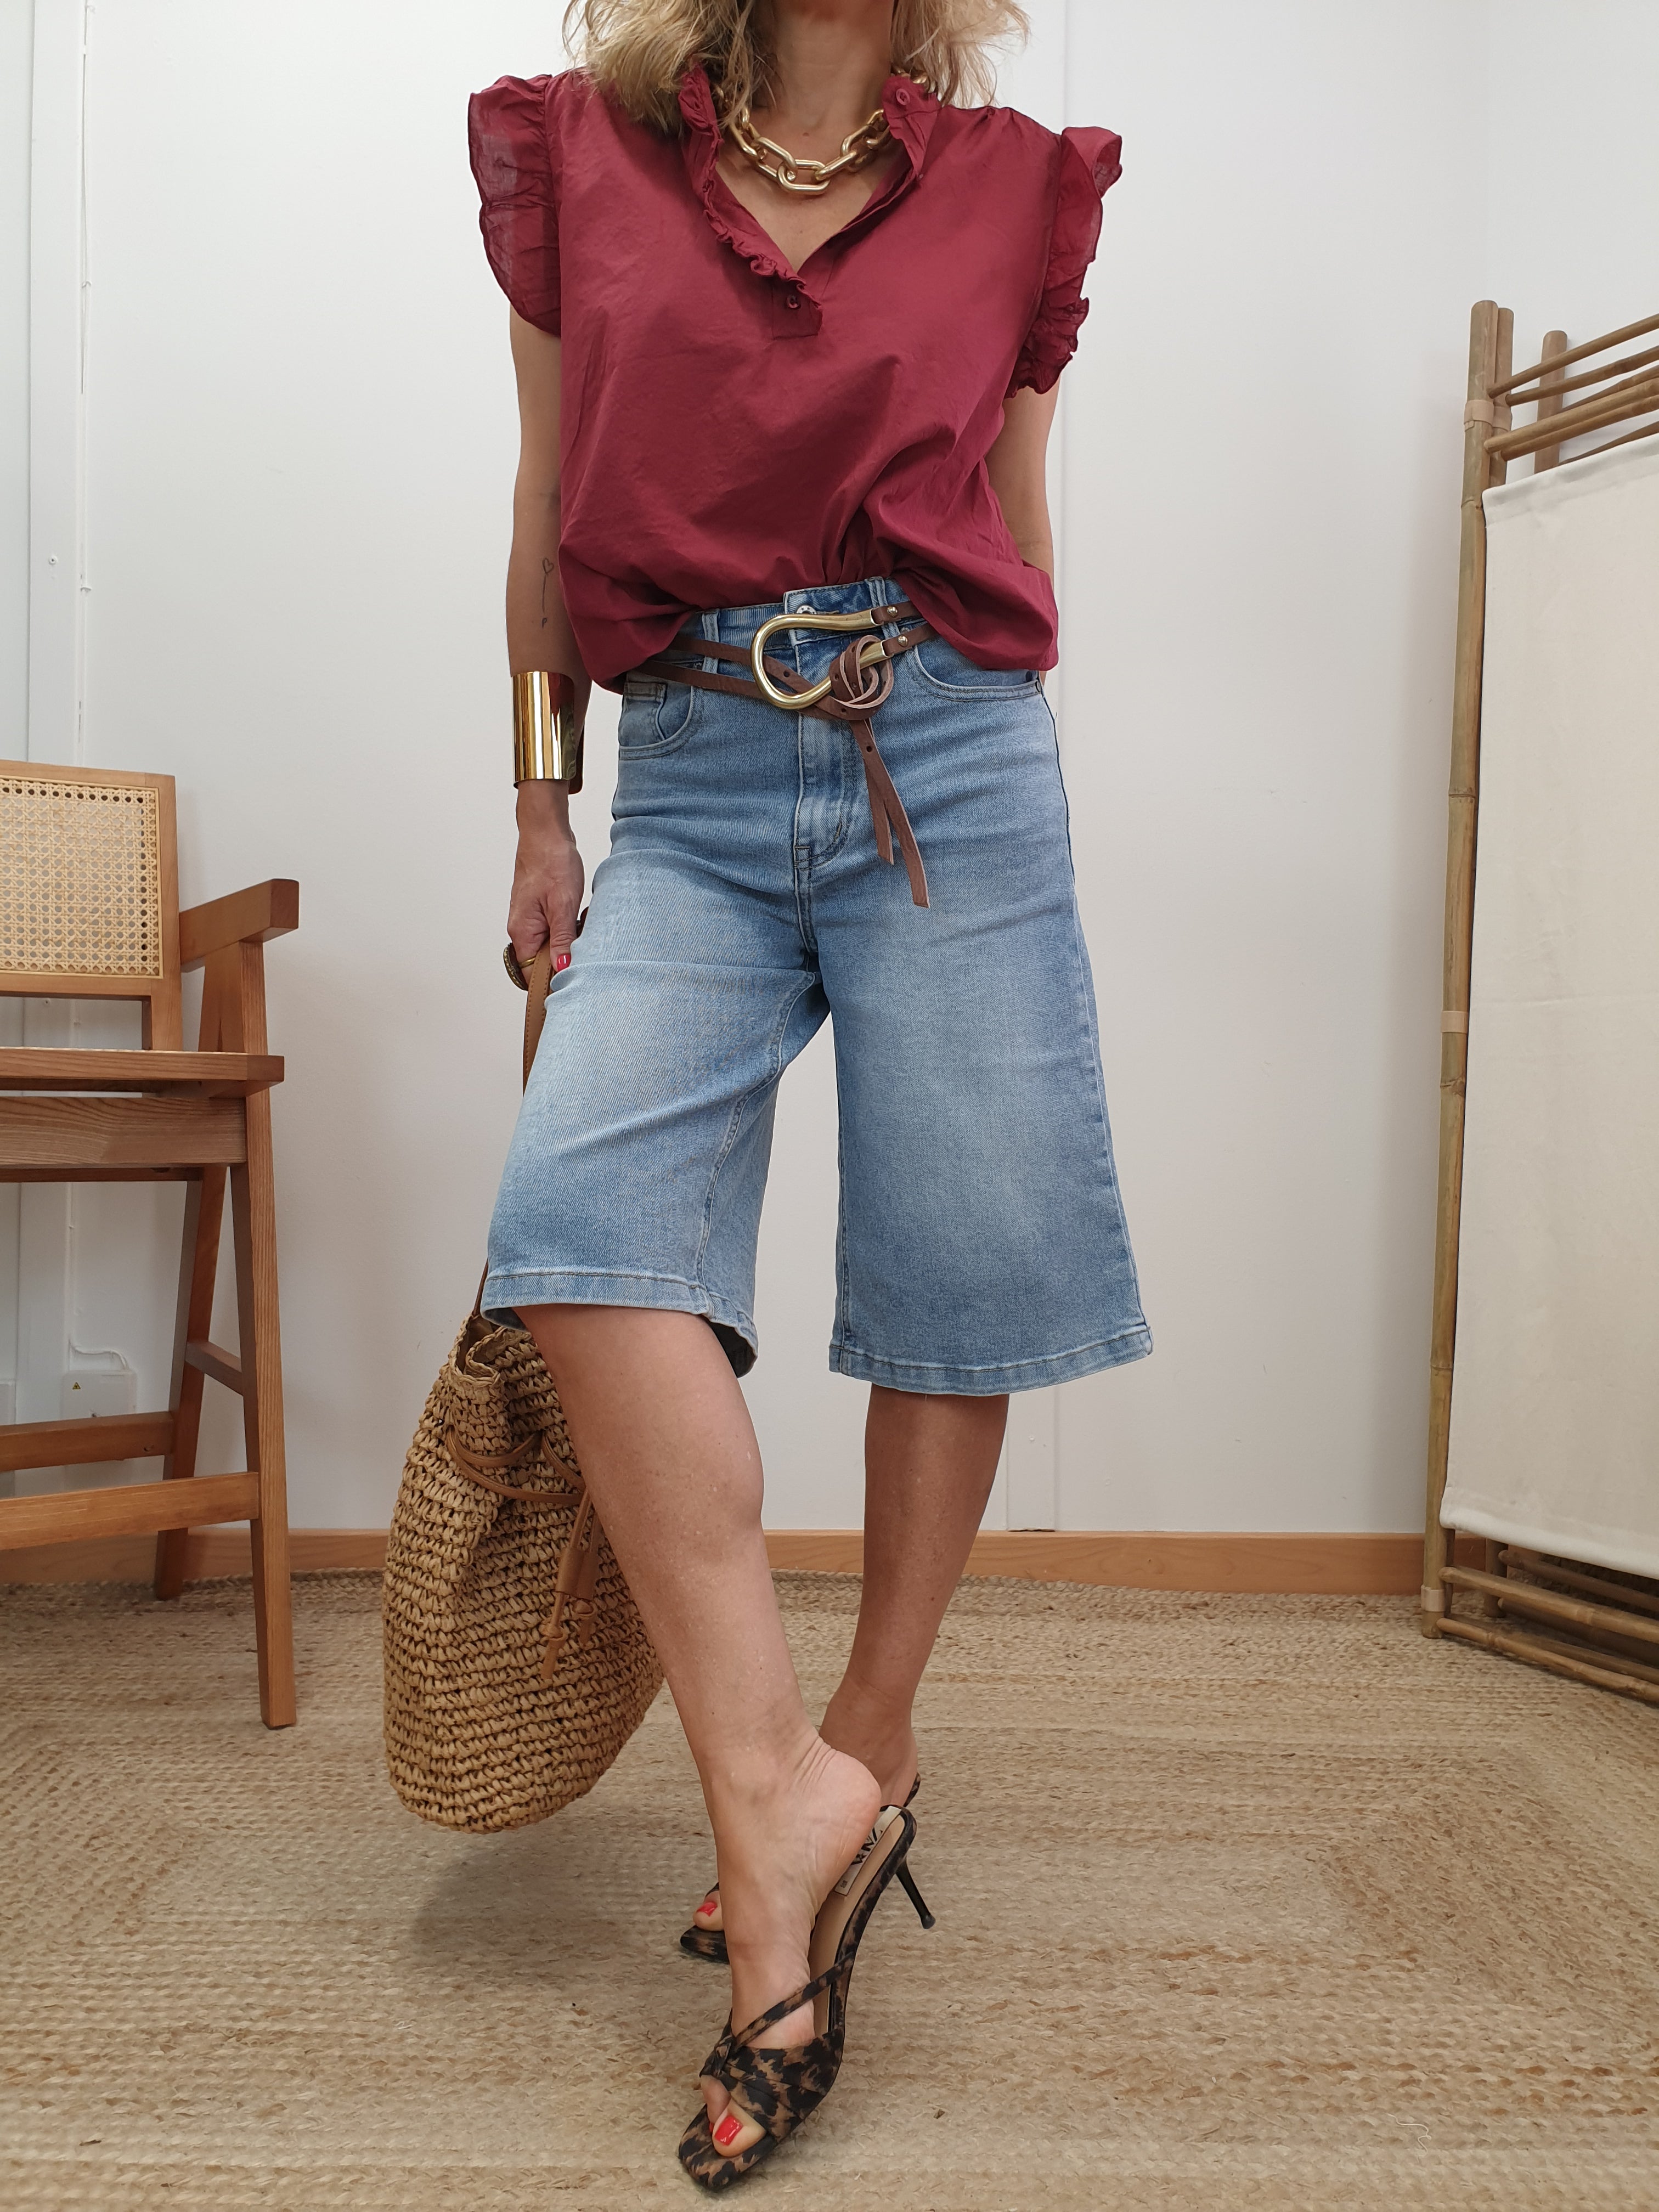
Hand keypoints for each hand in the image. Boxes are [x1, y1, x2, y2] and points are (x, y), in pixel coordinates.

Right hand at [509, 783, 584, 969]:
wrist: (546, 832)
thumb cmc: (551, 861)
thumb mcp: (563, 904)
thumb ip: (563, 939)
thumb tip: (563, 968)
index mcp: (522, 932)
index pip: (532, 975)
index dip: (554, 980)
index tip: (577, 976)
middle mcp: (522, 930)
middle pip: (543, 963)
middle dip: (567, 957)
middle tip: (586, 942)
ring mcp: (531, 921)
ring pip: (553, 946)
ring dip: (572, 941)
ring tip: (583, 922)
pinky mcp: (540, 912)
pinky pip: (556, 931)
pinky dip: (571, 927)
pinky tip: (581, 915)